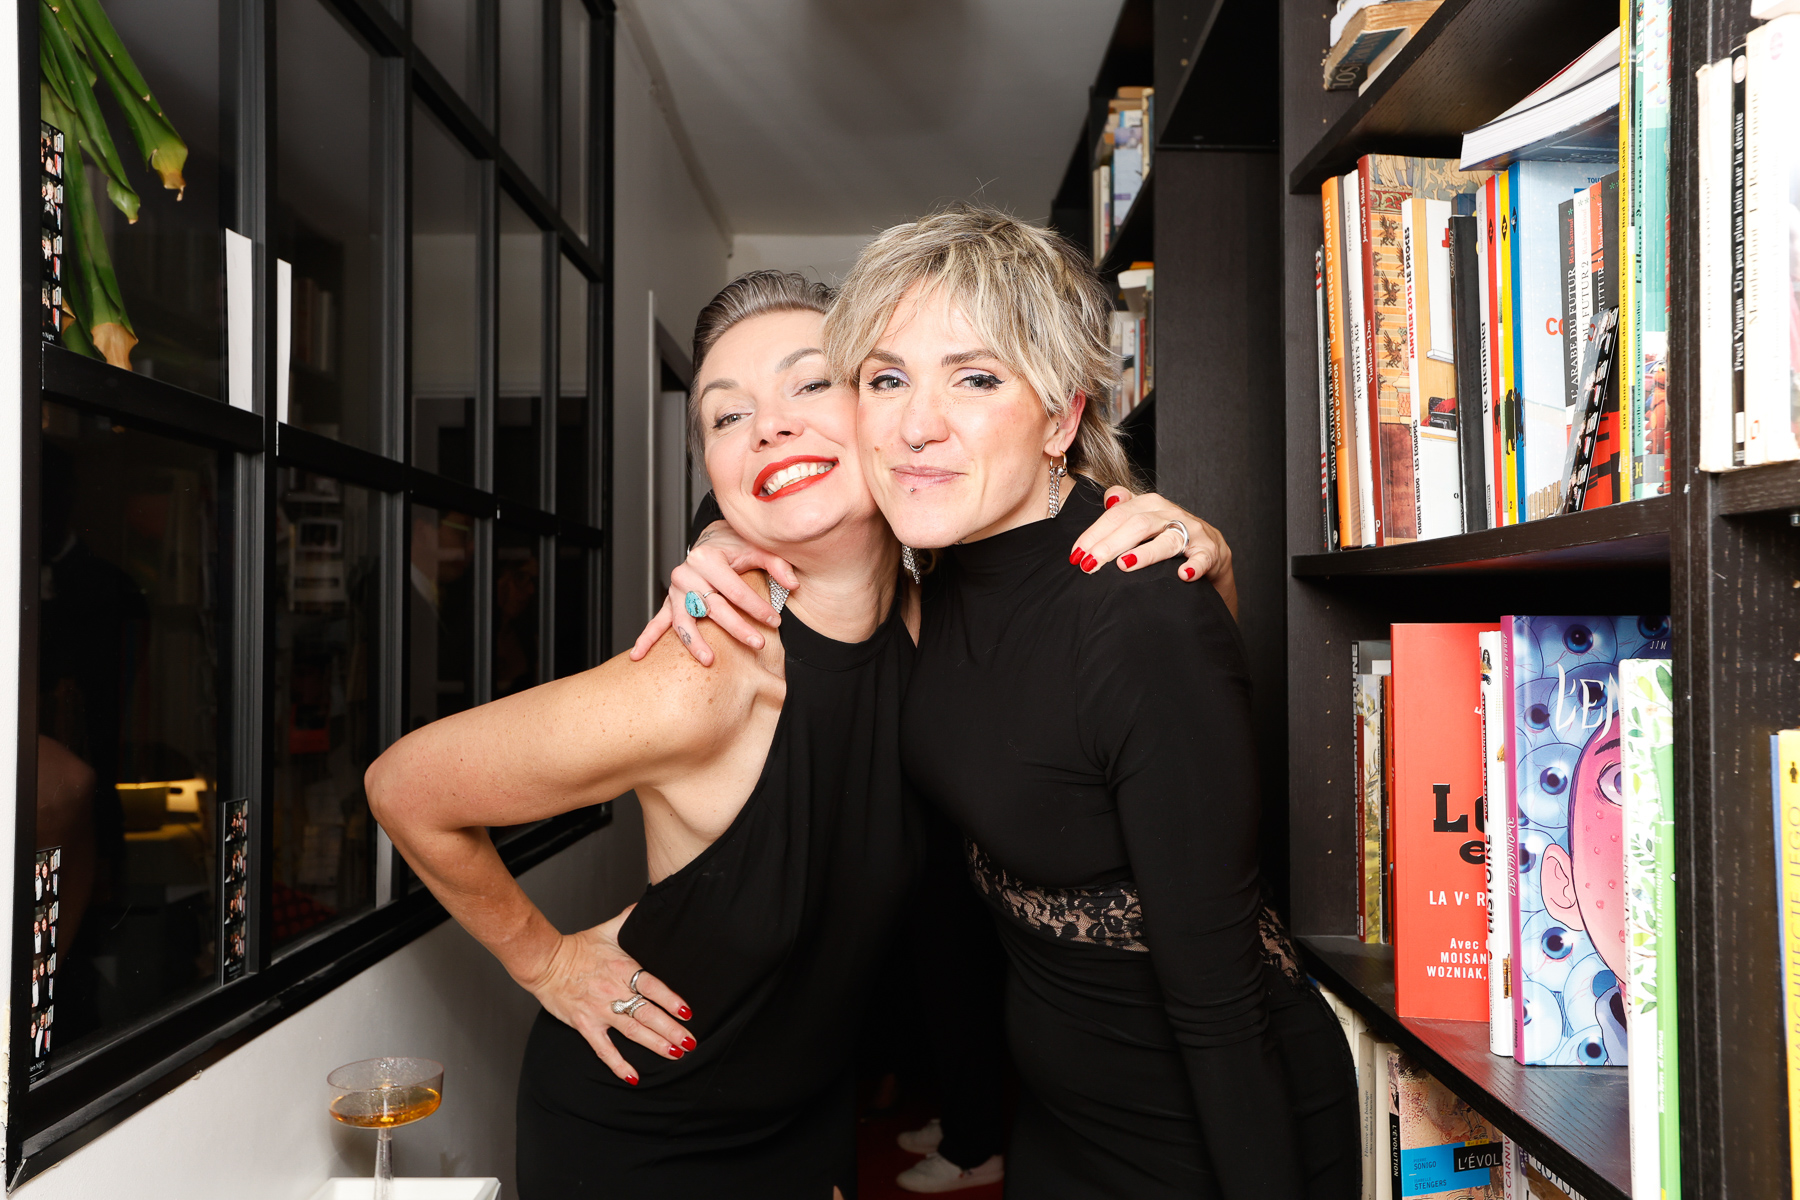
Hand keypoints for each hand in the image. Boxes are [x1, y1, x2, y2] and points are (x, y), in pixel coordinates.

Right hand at [517, 905, 695, 1083]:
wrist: (544, 961)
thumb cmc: (576, 946)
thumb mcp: (607, 929)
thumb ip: (629, 918)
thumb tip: (646, 902)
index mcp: (623, 968)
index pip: (653, 986)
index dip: (671, 1000)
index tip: (688, 1012)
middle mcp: (614, 991)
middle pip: (647, 1012)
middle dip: (671, 1029)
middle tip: (690, 1042)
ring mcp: (599, 1010)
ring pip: (632, 1031)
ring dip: (655, 1044)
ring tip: (675, 1054)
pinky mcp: (585, 1024)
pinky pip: (604, 1049)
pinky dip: (619, 1064)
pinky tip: (634, 1076)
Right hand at [629, 522, 799, 666]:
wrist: (712, 540)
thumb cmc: (736, 546)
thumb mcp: (759, 548)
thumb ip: (777, 564)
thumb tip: (793, 584)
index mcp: (708, 557)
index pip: (735, 589)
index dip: (757, 607)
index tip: (775, 621)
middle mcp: (687, 573)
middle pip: (713, 607)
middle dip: (737, 628)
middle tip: (757, 644)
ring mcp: (676, 589)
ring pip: (684, 620)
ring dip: (695, 641)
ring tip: (708, 660)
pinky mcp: (670, 601)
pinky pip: (657, 622)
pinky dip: (647, 639)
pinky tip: (639, 656)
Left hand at [1069, 488, 1238, 617]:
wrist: (1211, 550)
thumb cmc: (1170, 533)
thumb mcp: (1145, 515)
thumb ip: (1124, 506)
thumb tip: (1107, 497)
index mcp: (1149, 503)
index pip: (1115, 515)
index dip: (1093, 534)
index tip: (1075, 555)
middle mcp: (1169, 513)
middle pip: (1136, 525)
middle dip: (1110, 545)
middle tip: (1089, 565)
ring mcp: (1191, 531)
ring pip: (1167, 539)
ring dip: (1146, 553)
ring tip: (1125, 565)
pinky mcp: (1210, 551)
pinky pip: (1202, 558)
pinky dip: (1193, 566)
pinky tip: (1182, 575)